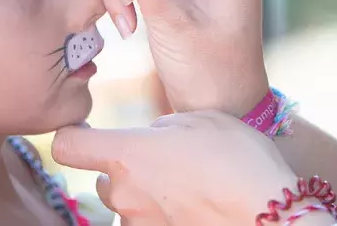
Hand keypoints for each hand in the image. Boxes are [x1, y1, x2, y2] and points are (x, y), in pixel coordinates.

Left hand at [52, 112, 314, 224]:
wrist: (269, 215)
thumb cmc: (239, 161)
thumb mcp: (201, 121)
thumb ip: (164, 127)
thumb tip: (153, 137)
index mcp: (128, 155)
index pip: (68, 146)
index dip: (76, 137)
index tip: (91, 135)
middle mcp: (124, 194)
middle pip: (104, 182)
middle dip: (128, 173)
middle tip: (169, 166)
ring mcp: (139, 225)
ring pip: (130, 208)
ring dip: (150, 199)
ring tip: (192, 192)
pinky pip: (151, 225)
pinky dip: (168, 218)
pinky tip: (198, 210)